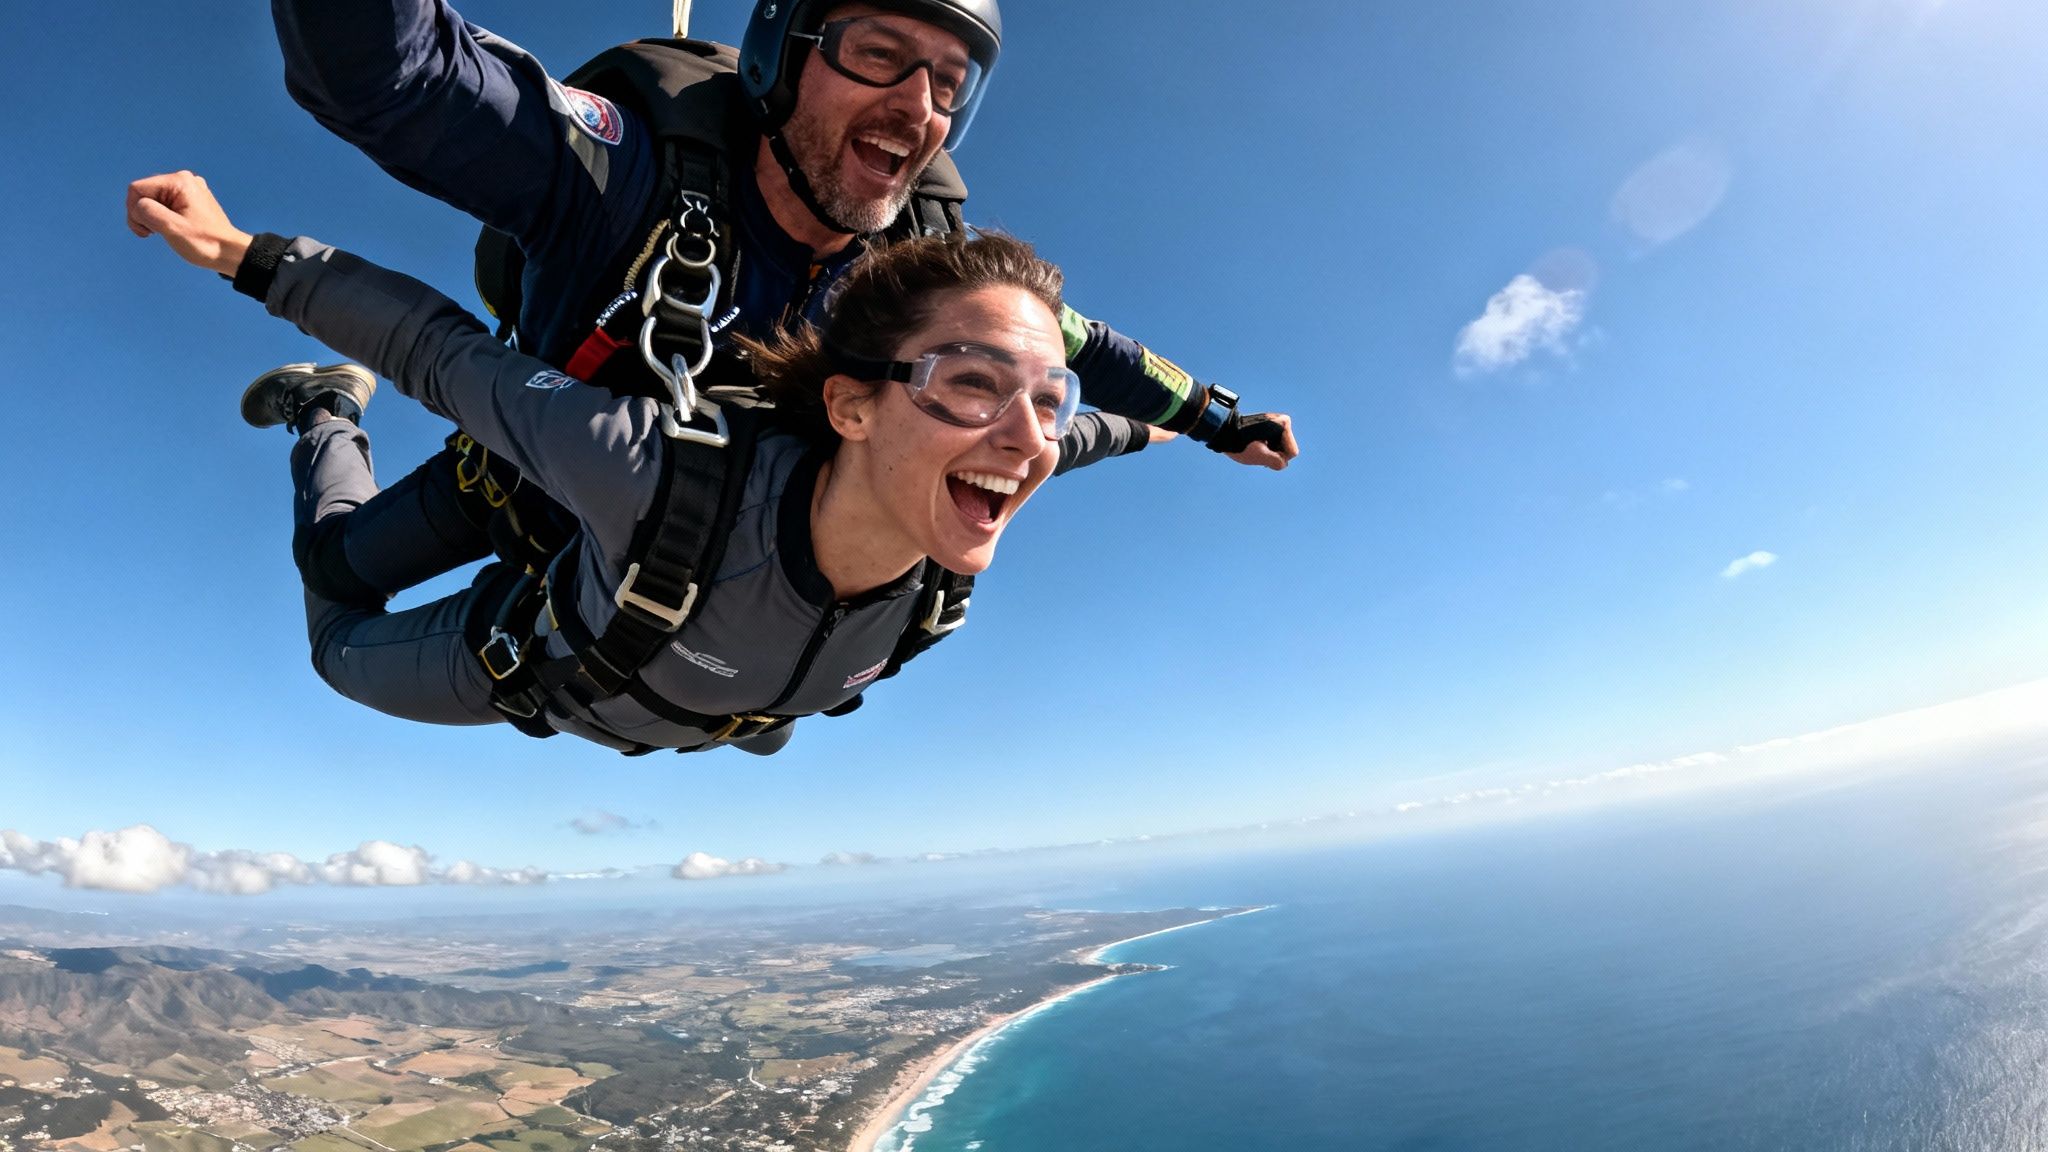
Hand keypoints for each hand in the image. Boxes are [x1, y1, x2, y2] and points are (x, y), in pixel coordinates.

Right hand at [126, 171, 251, 275]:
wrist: (230, 254)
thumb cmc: (204, 243)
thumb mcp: (170, 227)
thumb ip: (147, 211)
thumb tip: (137, 205)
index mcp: (179, 181)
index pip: (137, 189)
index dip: (134, 211)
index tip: (147, 231)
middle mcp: (184, 180)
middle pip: (144, 193)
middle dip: (143, 214)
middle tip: (154, 233)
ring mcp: (188, 189)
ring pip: (152, 200)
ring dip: (152, 217)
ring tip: (164, 232)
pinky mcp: (190, 200)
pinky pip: (164, 204)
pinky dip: (162, 217)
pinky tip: (171, 229)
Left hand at [1220, 412, 1298, 471]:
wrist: (1223, 431)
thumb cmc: (1240, 443)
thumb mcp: (1259, 456)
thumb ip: (1276, 462)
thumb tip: (1283, 464)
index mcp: (1283, 424)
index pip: (1292, 453)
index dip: (1278, 458)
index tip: (1262, 451)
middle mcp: (1283, 420)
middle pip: (1287, 449)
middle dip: (1274, 454)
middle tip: (1257, 450)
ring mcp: (1277, 422)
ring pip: (1281, 448)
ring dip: (1270, 452)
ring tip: (1254, 447)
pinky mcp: (1270, 425)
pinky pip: (1276, 443)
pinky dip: (1267, 447)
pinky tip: (1255, 445)